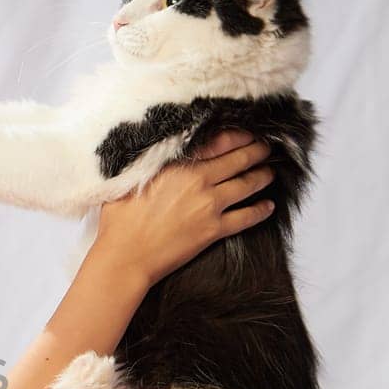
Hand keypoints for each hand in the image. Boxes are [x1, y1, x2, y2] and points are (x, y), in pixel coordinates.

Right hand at [92, 129, 275, 288]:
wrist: (125, 257)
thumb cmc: (119, 221)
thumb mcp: (128, 180)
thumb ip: (149, 164)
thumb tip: (155, 151)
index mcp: (177, 164)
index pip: (218, 141)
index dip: (238, 135)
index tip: (248, 132)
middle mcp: (198, 180)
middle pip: (238, 159)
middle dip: (257, 151)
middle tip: (267, 147)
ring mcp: (209, 205)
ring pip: (247, 185)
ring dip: (262, 176)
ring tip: (269, 172)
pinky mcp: (213, 230)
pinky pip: (246, 217)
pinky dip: (260, 211)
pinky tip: (268, 207)